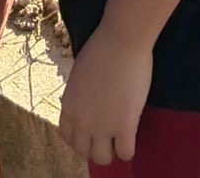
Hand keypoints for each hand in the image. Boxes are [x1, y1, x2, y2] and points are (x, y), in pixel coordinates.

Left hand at [59, 22, 152, 165]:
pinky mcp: (125, 126)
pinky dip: (128, 149)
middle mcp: (82, 122)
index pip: (67, 137)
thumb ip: (79, 95)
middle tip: (107, 136)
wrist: (121, 40)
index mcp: (69, 106)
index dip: (80, 137)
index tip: (91, 132)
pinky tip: (132, 136)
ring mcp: (103, 126)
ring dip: (110, 151)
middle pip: (83, 152)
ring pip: (102, 159)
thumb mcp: (79, 74)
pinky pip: (125, 153)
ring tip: (119, 138)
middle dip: (95, 146)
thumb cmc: (102, 48)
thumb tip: (86, 103)